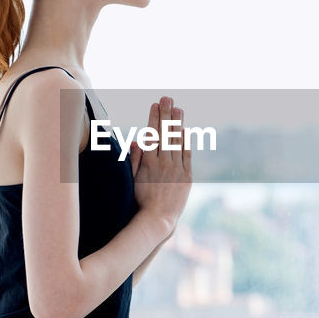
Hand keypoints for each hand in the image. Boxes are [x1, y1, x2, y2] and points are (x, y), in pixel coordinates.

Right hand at [130, 96, 191, 232]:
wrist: (158, 219)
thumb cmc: (141, 200)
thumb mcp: (131, 180)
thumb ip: (134, 159)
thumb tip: (137, 140)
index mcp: (148, 163)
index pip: (152, 134)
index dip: (154, 118)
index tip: (154, 104)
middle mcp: (164, 163)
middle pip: (166, 133)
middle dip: (166, 114)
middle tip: (167, 98)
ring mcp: (176, 169)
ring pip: (177, 141)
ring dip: (177, 123)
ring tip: (178, 108)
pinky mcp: (187, 177)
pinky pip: (187, 155)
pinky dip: (186, 142)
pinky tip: (185, 130)